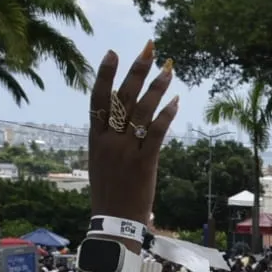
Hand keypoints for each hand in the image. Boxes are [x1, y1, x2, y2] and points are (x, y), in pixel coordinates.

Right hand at [87, 44, 178, 223]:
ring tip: (168, 70)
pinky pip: (156, 133)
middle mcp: (109, 141)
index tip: (114, 53)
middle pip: (123, 98)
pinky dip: (166, 116)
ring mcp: (126, 151)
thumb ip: (110, 138)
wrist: (114, 222)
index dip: (106, 75)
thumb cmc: (110, 192)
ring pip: (142, 111)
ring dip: (157, 88)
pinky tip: (175, 103)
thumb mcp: (101, 161)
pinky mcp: (144, 163)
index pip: (98, 99)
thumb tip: (122, 118)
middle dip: (137, 71)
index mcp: (95, 139)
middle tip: (149, 49)